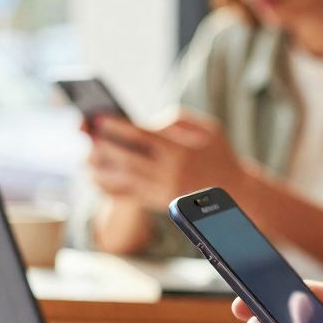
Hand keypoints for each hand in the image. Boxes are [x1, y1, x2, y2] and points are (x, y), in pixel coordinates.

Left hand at [85, 110, 249, 209]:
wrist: (235, 193)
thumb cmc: (219, 154)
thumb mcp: (207, 128)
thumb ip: (177, 119)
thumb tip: (149, 121)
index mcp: (180, 150)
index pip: (140, 136)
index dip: (116, 127)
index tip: (99, 119)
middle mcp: (169, 172)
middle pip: (126, 158)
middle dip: (103, 146)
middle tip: (87, 136)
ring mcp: (163, 190)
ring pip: (122, 179)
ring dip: (100, 168)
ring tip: (87, 157)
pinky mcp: (159, 203)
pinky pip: (128, 196)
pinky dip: (109, 188)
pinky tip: (97, 178)